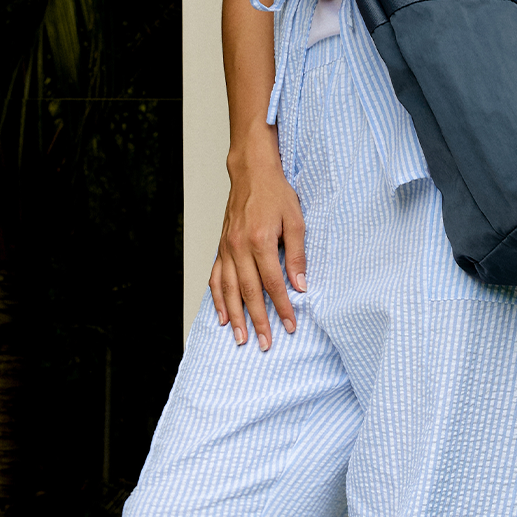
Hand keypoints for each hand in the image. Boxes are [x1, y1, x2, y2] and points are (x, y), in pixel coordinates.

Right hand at [210, 145, 306, 348]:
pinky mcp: (221, 247)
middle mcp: (239, 247)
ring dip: (235, 316)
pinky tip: (222, 315)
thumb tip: (300, 285)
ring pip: (229, 290)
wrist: (251, 173)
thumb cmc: (275, 194)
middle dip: (258, 320)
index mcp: (261, 240)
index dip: (282, 307)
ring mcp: (227, 248)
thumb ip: (297, 255)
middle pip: (249, 292)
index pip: (273, 283)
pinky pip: (216, 278)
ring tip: (241, 338)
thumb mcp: (296, 221)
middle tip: (265, 343)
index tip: (290, 326)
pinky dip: (217, 299)